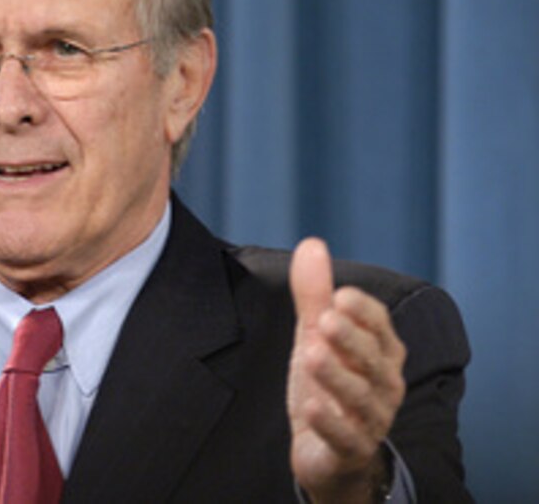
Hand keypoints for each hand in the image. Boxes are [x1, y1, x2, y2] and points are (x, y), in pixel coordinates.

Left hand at [287, 238, 406, 502]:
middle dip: (351, 339)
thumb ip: (314, 295)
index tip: (338, 295)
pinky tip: (311, 408)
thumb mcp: (317, 336)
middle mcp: (383, 384)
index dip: (362, 311)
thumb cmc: (328, 382)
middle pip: (372, 359)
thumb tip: (312, 244)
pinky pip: (346, 438)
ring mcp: (371, 419)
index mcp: (380, 351)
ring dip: (337, 377)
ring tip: (312, 356)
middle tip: (324, 320)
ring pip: (360, 397)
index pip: (380, 326)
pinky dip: (330, 424)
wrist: (328, 449)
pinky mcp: (350, 449)